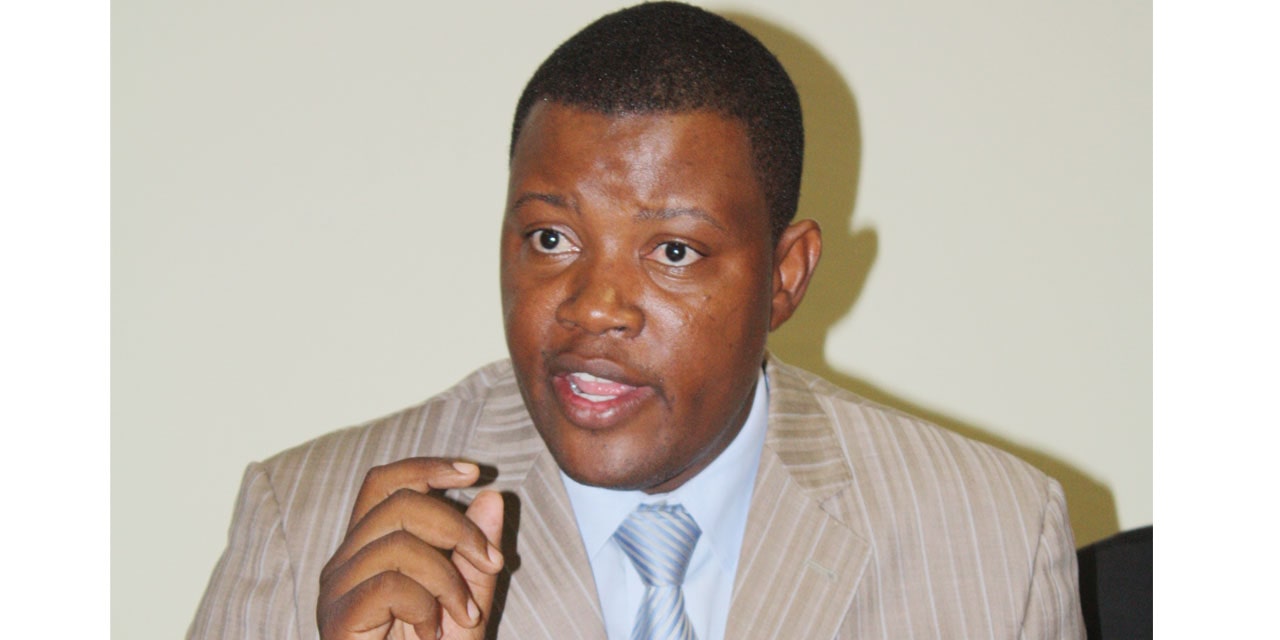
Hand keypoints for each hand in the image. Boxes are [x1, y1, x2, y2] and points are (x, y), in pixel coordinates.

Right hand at [318, 458, 504, 639]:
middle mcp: (343, 563)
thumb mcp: (468, 602)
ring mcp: (335, 592)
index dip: (427, 468)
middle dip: (458, 526)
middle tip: (493, 562)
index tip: (475, 472)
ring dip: (448, 577)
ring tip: (462, 615)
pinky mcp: (337, 621)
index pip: (385, 483)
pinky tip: (432, 633)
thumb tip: (491, 496)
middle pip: (398, 502)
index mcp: (367, 549)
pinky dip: (427, 606)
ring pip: (400, 542)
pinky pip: (391, 585)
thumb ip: (476, 555)